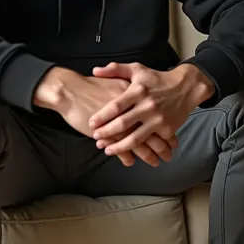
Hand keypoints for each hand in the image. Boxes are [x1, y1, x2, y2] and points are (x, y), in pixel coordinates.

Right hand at [33, 68, 160, 166]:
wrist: (70, 90)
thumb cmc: (90, 86)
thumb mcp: (114, 80)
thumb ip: (128, 91)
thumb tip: (138, 101)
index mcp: (135, 97)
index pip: (156, 117)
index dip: (166, 130)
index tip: (173, 140)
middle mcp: (132, 111)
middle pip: (153, 132)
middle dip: (163, 146)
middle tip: (169, 154)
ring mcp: (120, 123)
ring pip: (140, 143)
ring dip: (149, 155)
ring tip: (156, 162)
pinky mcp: (108, 133)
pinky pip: (122, 148)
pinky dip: (127, 157)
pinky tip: (131, 162)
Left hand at [89, 62, 214, 157]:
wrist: (186, 87)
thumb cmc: (157, 78)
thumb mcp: (137, 70)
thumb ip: (115, 70)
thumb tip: (95, 71)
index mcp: (138, 91)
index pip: (115, 106)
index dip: (102, 117)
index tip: (91, 124)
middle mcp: (147, 106)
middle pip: (123, 124)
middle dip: (107, 133)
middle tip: (95, 138)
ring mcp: (158, 119)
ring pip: (135, 138)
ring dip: (120, 147)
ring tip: (107, 150)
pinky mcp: (168, 129)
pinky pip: (152, 143)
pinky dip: (141, 151)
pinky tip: (131, 155)